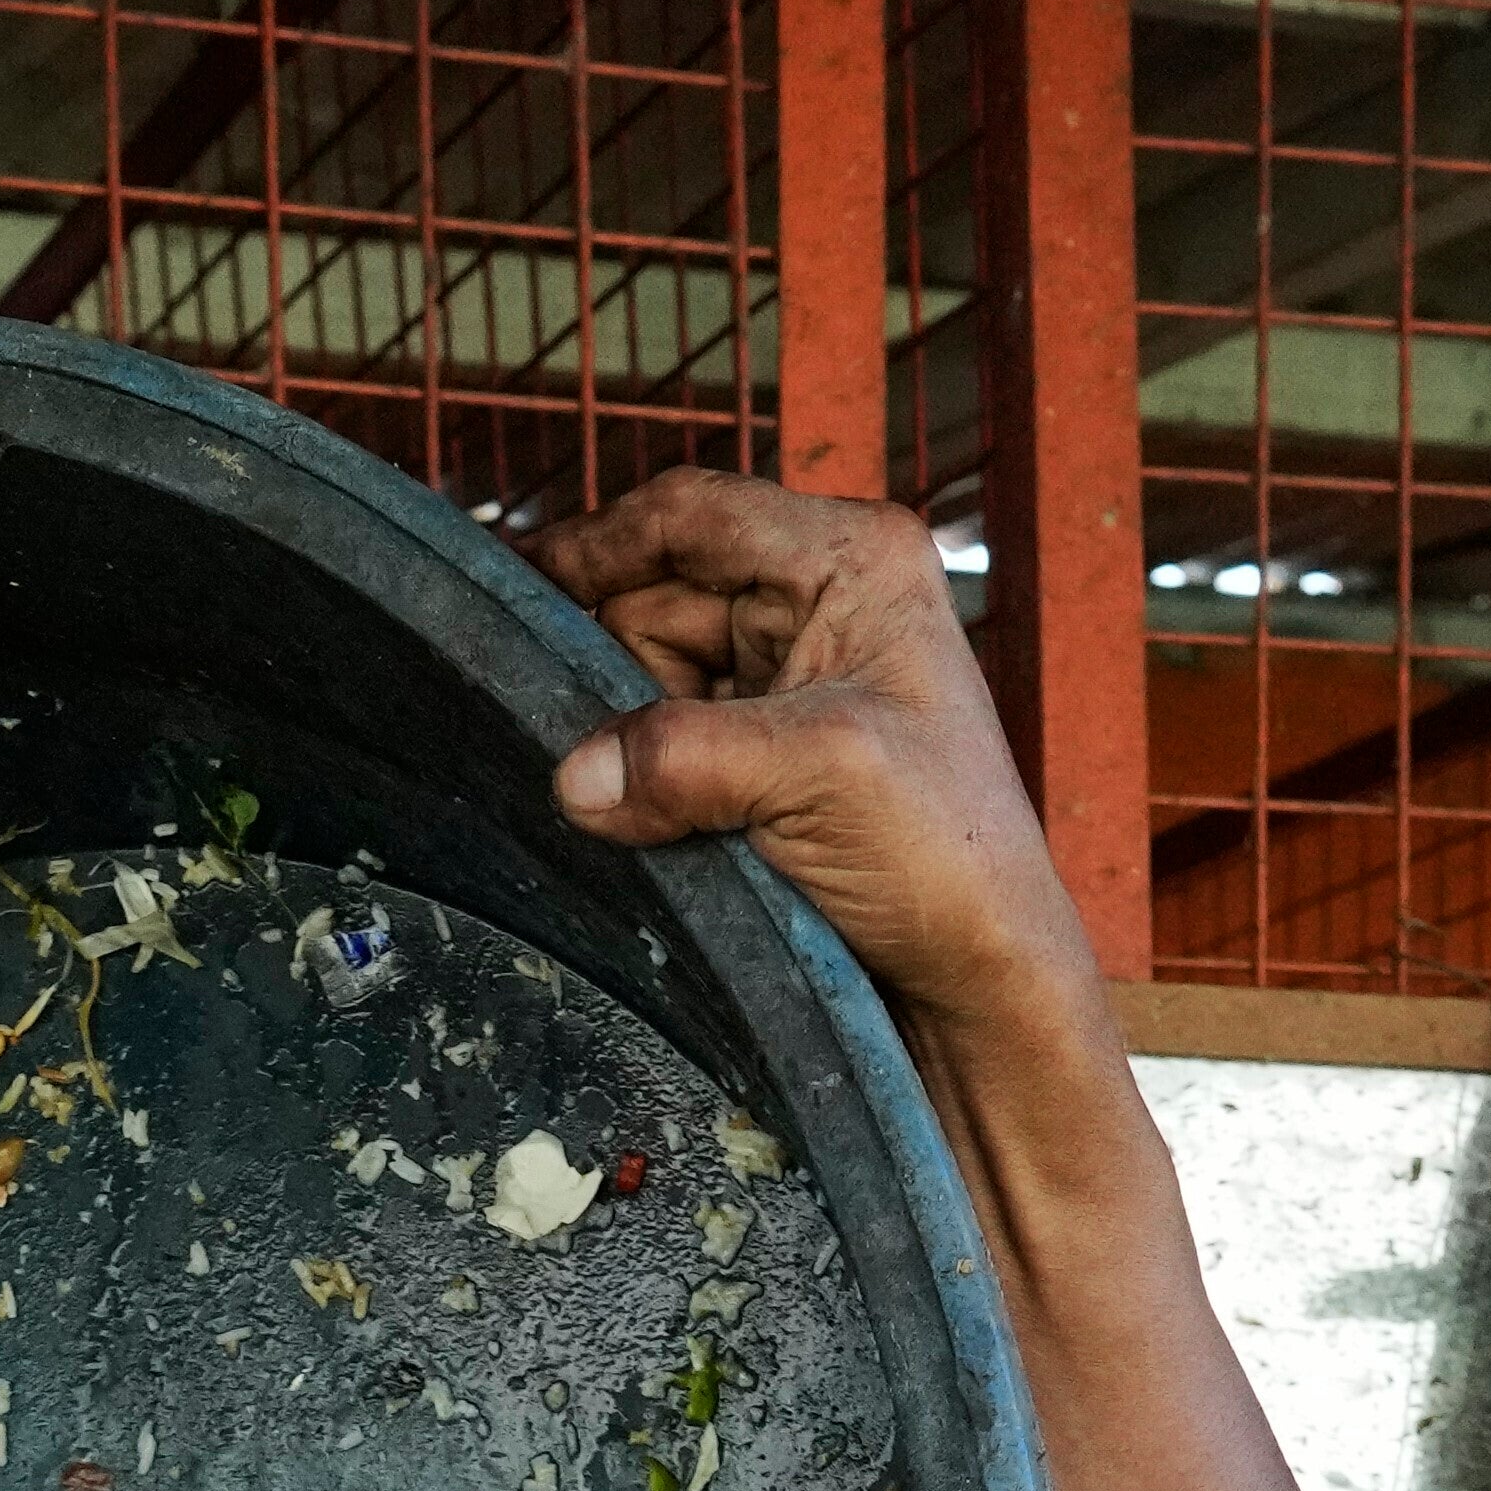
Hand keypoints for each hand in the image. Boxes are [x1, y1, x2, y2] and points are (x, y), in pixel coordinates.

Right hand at [521, 471, 1102, 1057]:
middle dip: (614, 668)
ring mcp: (792, 673)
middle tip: (585, 746)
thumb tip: (572, 774)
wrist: (980, 975)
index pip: (690, 514)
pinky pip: (666, 735)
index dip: (594, 547)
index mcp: (853, 558)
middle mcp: (821, 596)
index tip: (510, 591)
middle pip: (656, 595)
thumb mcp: (814, 778)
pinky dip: (645, 773)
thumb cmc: (945, 855)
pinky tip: (649, 817)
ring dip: (630, 734)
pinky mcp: (767, 746)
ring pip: (649, 670)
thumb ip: (683, 758)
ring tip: (650, 805)